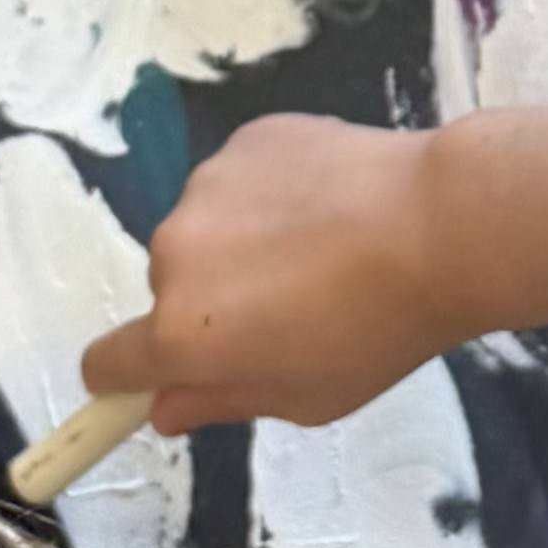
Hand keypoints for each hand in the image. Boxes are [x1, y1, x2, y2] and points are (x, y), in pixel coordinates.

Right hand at [82, 116, 445, 431]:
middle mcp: (174, 254)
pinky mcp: (247, 140)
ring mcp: (207, 186)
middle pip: (169, 291)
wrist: (442, 224)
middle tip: (294, 305)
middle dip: (211, 303)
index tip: (158, 376)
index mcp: (181, 333)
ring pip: (207, 229)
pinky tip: (334, 202)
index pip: (106, 362)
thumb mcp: (305, 398)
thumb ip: (220, 400)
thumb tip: (164, 407)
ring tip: (326, 248)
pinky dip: (273, 193)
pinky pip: (242, 180)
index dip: (124, 376)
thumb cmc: (378, 331)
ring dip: (242, 242)